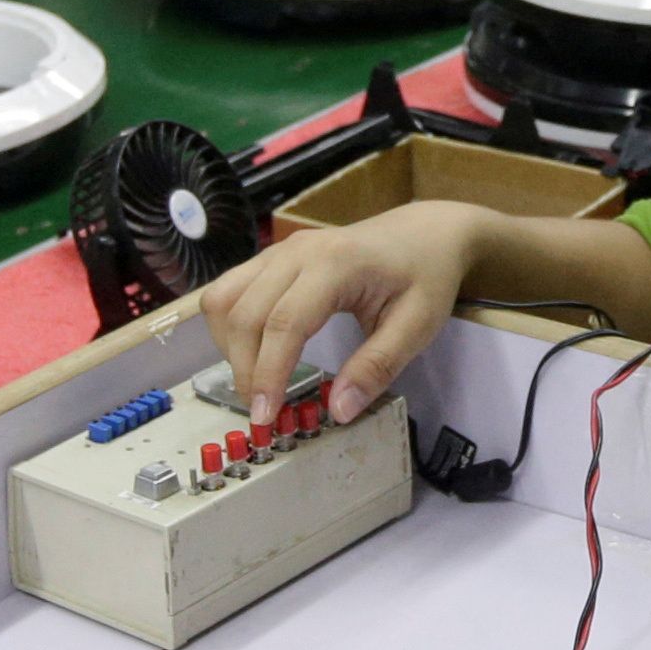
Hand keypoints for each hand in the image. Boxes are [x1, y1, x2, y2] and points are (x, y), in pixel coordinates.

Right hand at [196, 203, 481, 426]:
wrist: (425, 233)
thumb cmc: (426, 276)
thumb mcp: (418, 326)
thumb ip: (377, 367)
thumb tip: (338, 411)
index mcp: (336, 264)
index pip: (285, 322)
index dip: (268, 373)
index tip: (266, 417)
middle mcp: (297, 251)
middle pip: (245, 314)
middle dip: (246, 370)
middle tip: (264, 411)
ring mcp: (280, 251)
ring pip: (224, 299)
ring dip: (230, 347)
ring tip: (257, 383)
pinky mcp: (272, 257)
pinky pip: (229, 289)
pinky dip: (230, 326)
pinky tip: (253, 353)